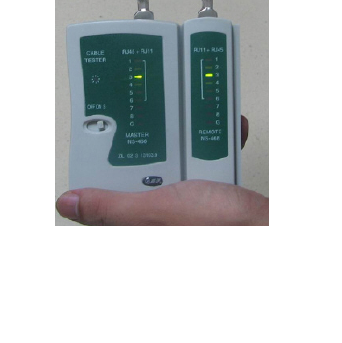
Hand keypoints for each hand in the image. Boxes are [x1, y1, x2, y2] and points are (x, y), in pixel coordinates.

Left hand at [57, 116, 267, 224]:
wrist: (272, 229)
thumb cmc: (224, 229)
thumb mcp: (158, 211)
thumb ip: (113, 207)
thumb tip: (68, 204)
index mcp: (142, 228)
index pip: (112, 194)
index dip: (112, 160)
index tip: (114, 125)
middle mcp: (165, 221)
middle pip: (149, 172)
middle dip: (160, 142)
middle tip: (163, 113)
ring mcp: (193, 210)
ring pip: (183, 164)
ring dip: (194, 138)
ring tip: (201, 117)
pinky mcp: (219, 199)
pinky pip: (213, 165)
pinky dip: (221, 146)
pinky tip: (229, 129)